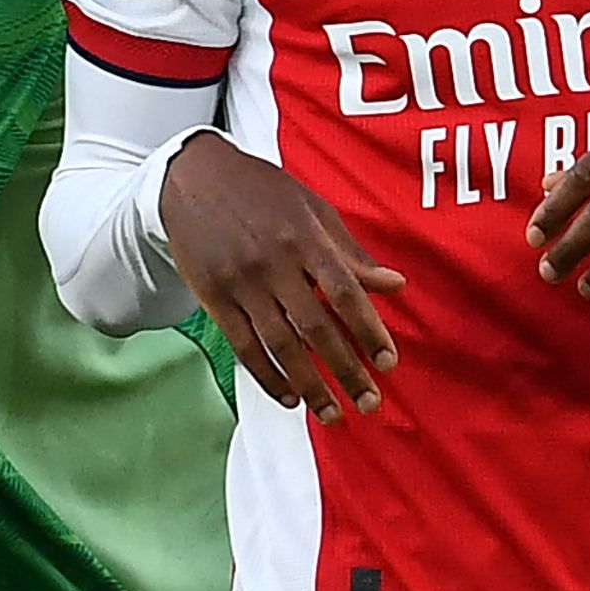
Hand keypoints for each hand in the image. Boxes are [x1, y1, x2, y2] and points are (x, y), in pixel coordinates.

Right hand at [157, 133, 402, 421]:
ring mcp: (241, 282)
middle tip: (369, 402)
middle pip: (316, 328)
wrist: (194, 177)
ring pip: (280, 345)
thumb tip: (395, 285)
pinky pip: (243, 346)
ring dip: (309, 385)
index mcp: (305, 237)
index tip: (387, 363)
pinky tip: (288, 396)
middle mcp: (274, 262)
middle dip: (346, 370)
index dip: (369, 332)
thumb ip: (351, 252)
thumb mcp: (313, 210)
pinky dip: (267, 376)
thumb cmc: (263, 192)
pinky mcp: (213, 296)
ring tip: (331, 413)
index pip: (346, 293)